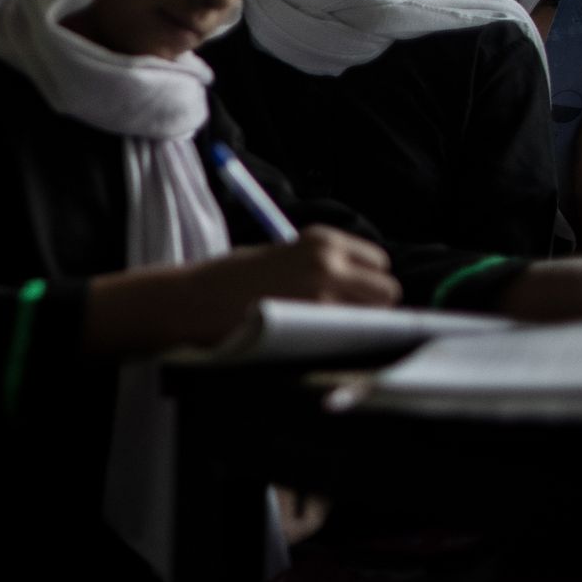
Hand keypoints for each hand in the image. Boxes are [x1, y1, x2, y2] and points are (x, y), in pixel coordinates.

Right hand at [84, 228, 398, 354]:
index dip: (366, 282)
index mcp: (322, 240)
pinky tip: (318, 341)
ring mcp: (326, 294)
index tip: (349, 295)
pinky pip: (352, 336)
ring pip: (376, 315)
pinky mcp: (315, 324)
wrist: (194, 301)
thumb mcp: (281, 255)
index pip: (378, 262)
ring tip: (328, 332)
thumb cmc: (231, 280)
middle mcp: (331, 262)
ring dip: (360, 325)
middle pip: (387, 289)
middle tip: (341, 318)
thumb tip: (355, 286)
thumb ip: (320, 266)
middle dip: (371, 305)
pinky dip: (343, 341)